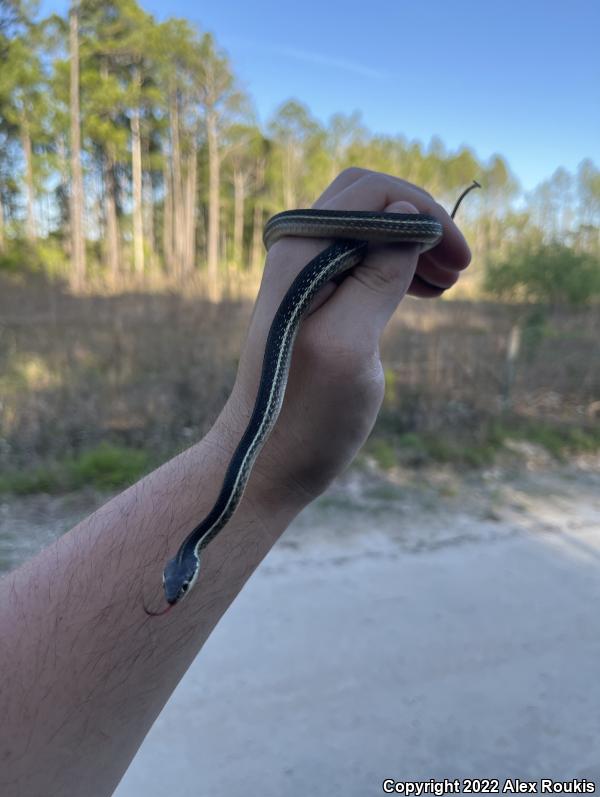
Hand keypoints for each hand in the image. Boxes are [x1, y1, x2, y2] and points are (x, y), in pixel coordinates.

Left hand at [223, 168, 471, 509]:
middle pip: (370, 201)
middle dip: (421, 223)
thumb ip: (376, 277)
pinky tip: (423, 291)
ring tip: (447, 284)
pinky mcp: (313, 300)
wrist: (265, 461)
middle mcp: (296, 254)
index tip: (461, 261)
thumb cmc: (306, 416)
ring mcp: (302, 276)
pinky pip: (361, 259)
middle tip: (460, 270)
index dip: (425, 213)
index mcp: (301, 255)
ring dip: (413, 245)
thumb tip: (406, 217)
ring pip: (368, 229)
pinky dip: (396, 267)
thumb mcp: (350, 346)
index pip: (371, 192)